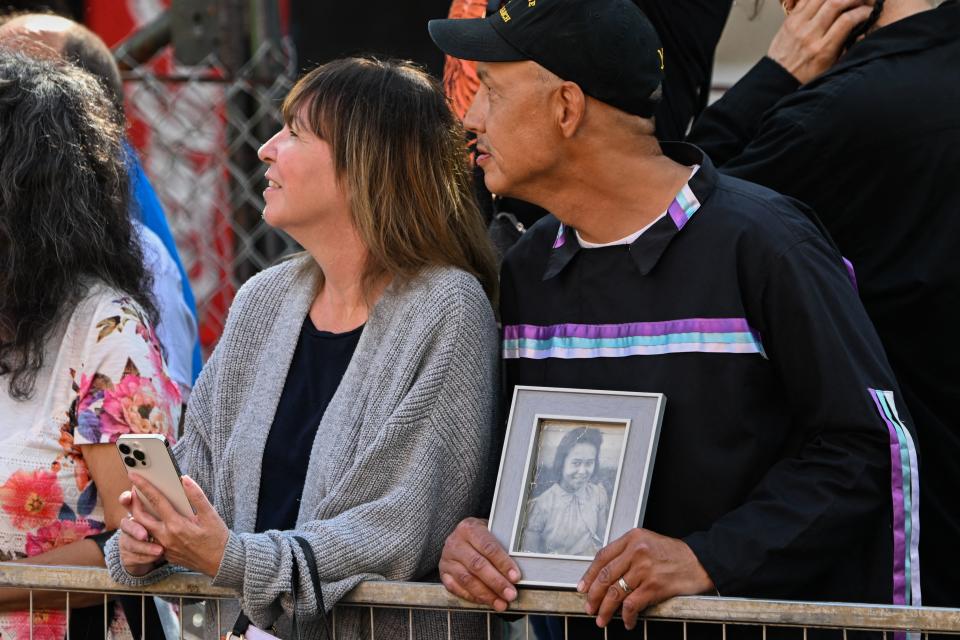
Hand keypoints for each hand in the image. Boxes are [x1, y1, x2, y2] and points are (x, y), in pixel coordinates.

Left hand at [127, 473, 229, 577]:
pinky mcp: (165, 554)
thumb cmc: (217, 538)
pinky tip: (152, 522)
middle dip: (133, 502)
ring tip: (139, 504)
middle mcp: (166, 537)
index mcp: (177, 525)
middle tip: (132, 490)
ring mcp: (164, 547)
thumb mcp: (211, 515)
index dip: (143, 486)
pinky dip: (146, 529)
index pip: (156, 500)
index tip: (134, 475)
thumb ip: (197, 496)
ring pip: (143, 529)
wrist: (220, 563)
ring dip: (138, 516)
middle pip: (140, 517)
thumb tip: (185, 480)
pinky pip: (150, 540)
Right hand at [438, 518, 520, 611]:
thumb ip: (503, 544)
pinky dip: (473, 597)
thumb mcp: (491, 531)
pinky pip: (457, 589)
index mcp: (469, 528)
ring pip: (467, 580)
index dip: (503, 563)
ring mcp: (447, 559)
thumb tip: (523, 563)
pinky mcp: (443, 573)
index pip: (488, 547)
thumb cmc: (481, 536)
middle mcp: (455, 542)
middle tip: (511, 594)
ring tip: (501, 603)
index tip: (515, 577)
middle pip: (477, 565)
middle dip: (496, 582)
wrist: (460, 536)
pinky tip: (486, 601)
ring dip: (486, 594)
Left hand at [579, 528, 713, 629]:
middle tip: (589, 607)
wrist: (702, 561)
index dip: (589, 575)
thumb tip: (606, 575)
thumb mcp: (648, 542)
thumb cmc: (676, 554)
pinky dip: (626, 616)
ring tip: (602, 619)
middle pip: (605, 576)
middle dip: (594, 596)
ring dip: (606, 610)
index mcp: (632, 538)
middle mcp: (636, 551)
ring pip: (615, 592)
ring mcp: (645, 569)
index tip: (582, 587)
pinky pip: (632, 604)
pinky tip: (627, 621)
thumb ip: (628, 553)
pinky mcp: (654, 586)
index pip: (602, 557)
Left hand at [768, 0, 873, 83]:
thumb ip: (845, 45)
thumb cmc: (806, 75)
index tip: (869, 12)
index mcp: (823, 49)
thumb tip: (860, 26)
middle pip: (835, 3)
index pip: (847, 20)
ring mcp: (798, 25)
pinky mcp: (789, 20)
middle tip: (860, 0)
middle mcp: (810, 35)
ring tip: (845, 0)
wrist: (778, 78)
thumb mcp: (830, 66)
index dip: (863, 12)